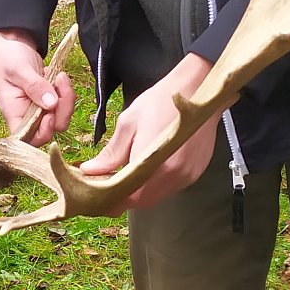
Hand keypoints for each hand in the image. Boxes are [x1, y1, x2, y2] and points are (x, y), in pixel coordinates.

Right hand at [0, 29, 75, 145]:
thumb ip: (35, 87)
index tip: (49, 114)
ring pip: (60, 116)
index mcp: (14, 113)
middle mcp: (27, 115)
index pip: (29, 138)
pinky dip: (65, 92)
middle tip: (60, 84)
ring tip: (60, 77)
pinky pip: (62, 104)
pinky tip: (58, 77)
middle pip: (51, 129)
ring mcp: (38, 108)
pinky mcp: (47, 99)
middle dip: (62, 110)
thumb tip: (51, 104)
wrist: (9, 43)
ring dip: (66, 98)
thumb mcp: (18, 69)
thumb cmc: (5, 57)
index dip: (43, 133)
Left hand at [79, 53, 219, 209]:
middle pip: (143, 201)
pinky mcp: (195, 171)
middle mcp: (175, 174)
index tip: (97, 198)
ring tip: (124, 179)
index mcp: (156, 162)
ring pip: (157, 196)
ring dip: (140, 193)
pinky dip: (155, 185)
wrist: (198, 88)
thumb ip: (112, 153)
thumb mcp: (129, 123)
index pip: (130, 197)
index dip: (112, 201)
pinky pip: (170, 187)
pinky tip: (145, 172)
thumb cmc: (162, 101)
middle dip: (124, 198)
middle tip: (107, 189)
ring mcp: (187, 174)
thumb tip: (91, 170)